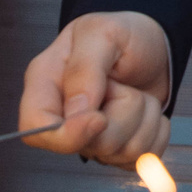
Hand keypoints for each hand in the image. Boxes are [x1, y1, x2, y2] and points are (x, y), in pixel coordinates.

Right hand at [19, 12, 171, 164]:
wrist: (155, 46)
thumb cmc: (124, 35)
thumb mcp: (102, 33)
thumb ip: (84, 69)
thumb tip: (77, 112)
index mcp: (45, 84)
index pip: (35, 129)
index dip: (67, 135)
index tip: (99, 118)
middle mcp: (64, 116)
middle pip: (89, 145)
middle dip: (121, 114)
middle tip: (121, 84)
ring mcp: (91, 137)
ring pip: (120, 153)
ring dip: (143, 118)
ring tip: (134, 91)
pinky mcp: (118, 149)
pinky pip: (143, 158)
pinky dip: (156, 131)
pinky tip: (147, 110)